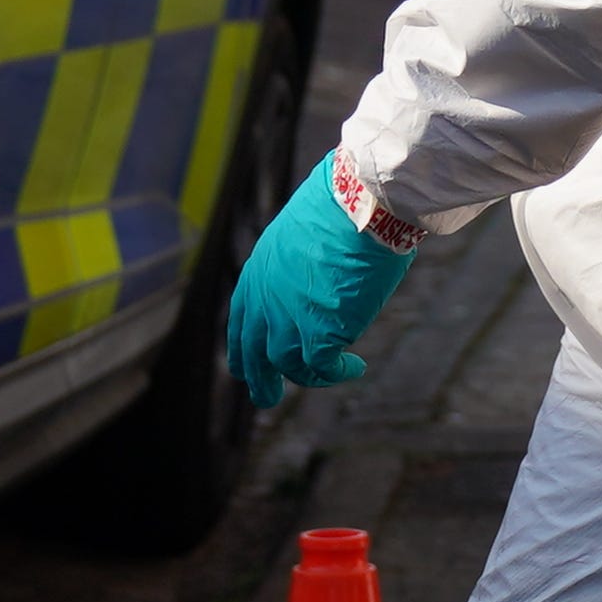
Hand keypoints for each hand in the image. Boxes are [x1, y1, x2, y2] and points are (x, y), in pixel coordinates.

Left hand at [225, 161, 412, 407]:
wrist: (360, 203)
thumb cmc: (344, 207)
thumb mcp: (303, 233)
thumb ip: (297, 264)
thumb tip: (315, 275)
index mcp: (258, 273)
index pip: (241, 322)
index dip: (243, 349)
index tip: (246, 366)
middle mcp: (264, 300)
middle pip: (253, 355)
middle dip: (260, 381)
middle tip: (267, 398)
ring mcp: (288, 318)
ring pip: (289, 365)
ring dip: (312, 376)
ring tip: (338, 371)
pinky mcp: (318, 332)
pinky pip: (323, 366)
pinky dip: (338, 371)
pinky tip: (354, 367)